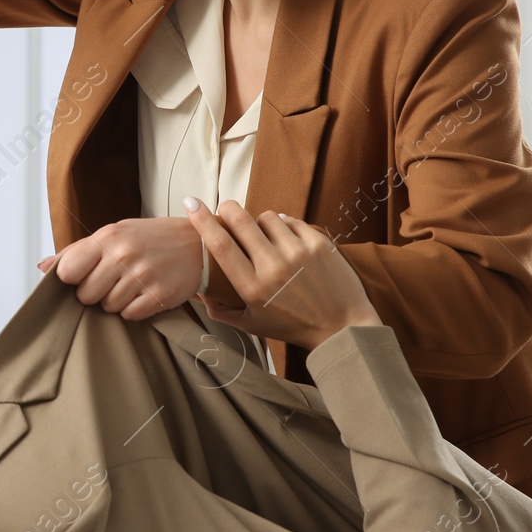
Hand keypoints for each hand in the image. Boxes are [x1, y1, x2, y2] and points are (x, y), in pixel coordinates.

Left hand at [34, 217, 202, 320]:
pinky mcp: (160, 295)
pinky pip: (130, 315)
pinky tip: (144, 294)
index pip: (68, 270)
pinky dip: (134, 309)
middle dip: (95, 293)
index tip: (83, 277)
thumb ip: (77, 251)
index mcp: (108, 237)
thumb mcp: (114, 233)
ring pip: (108, 307)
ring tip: (132, 285)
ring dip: (116, 302)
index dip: (73, 279)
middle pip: (86, 294)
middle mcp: (123, 255)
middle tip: (112, 281)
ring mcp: (143, 275)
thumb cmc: (149, 239)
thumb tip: (42, 266)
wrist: (198, 244)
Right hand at [182, 197, 380, 351]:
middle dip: (227, 209)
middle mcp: (273, 267)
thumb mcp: (252, 324)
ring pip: (266, 217)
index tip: (190, 203)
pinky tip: (286, 240)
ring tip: (265, 237)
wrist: (341, 327)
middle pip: (240, 220)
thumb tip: (199, 293)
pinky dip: (284, 226)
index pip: (220, 245)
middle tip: (226, 210)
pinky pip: (291, 221)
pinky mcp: (319, 244)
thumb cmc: (292, 326)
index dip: (201, 220)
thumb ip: (222, 311)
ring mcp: (298, 253)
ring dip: (260, 222)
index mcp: (252, 288)